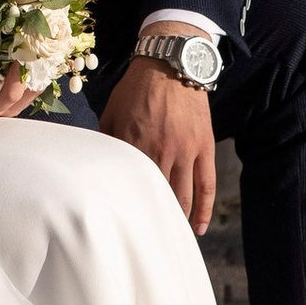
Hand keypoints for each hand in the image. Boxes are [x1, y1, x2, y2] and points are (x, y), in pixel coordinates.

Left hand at [99, 56, 216, 230]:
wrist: (170, 62)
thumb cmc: (136, 88)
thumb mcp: (111, 112)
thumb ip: (107, 141)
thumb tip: (98, 168)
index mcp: (134, 143)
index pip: (130, 185)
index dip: (127, 207)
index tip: (123, 226)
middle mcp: (161, 151)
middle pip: (157, 196)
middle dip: (152, 220)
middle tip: (147, 241)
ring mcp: (186, 150)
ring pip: (183, 196)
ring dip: (177, 220)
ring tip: (171, 238)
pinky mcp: (204, 147)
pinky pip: (206, 184)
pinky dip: (204, 209)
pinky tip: (199, 227)